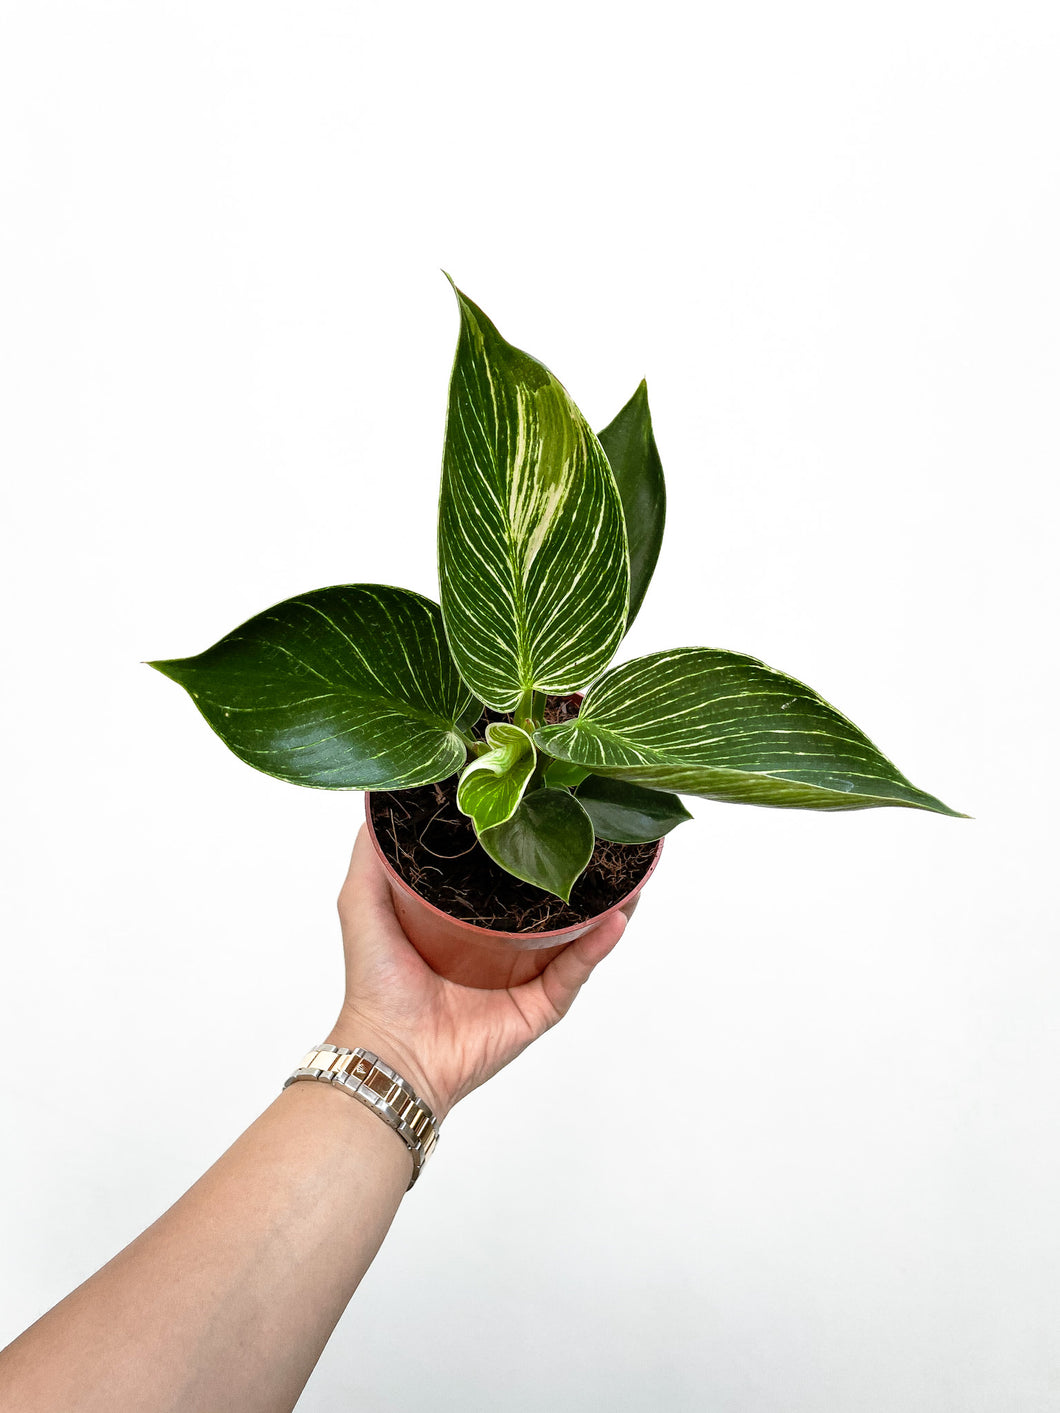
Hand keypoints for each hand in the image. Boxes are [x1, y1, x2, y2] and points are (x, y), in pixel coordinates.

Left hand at [326, 826, 626, 1119]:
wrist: (392, 1052)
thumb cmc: (375, 984)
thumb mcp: (362, 903)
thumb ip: (371, 856)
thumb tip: (383, 800)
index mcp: (467, 919)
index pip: (507, 873)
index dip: (528, 841)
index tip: (549, 802)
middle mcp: (502, 944)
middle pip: (551, 899)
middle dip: (581, 869)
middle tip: (604, 831)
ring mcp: (526, 975)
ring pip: (577, 932)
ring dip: (606, 904)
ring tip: (630, 872)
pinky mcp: (541, 1005)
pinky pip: (576, 970)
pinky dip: (597, 945)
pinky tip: (614, 918)